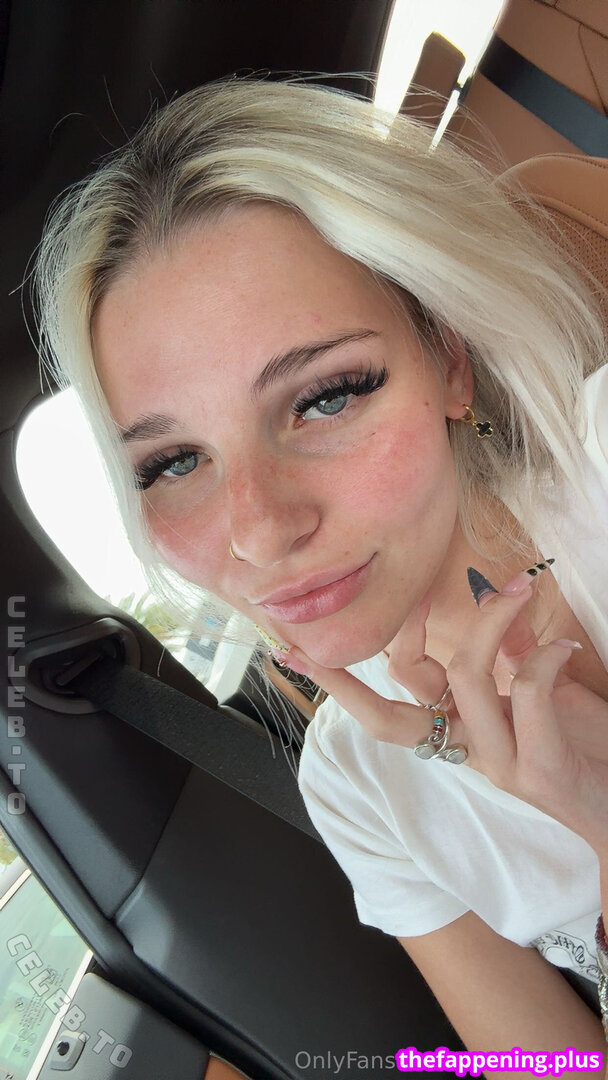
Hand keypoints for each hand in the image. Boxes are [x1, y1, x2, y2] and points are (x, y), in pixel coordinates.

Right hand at [275, 574, 607, 854]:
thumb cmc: (592, 753)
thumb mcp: (550, 697)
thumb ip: (514, 656)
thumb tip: (493, 598)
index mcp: (458, 734)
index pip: (382, 708)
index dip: (339, 681)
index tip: (297, 650)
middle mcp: (467, 752)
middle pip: (390, 714)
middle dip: (368, 661)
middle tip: (378, 601)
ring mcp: (499, 765)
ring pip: (463, 676)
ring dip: (488, 620)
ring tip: (517, 591)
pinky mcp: (538, 770)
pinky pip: (525, 689)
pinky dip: (545, 653)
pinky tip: (565, 646)